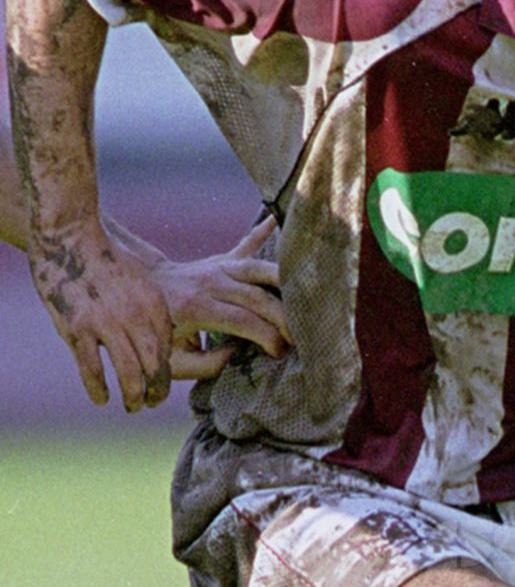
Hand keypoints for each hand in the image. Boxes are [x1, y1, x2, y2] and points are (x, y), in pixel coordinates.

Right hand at [28, 221, 174, 409]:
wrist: (70, 237)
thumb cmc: (107, 261)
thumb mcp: (142, 282)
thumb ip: (153, 312)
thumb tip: (168, 343)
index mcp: (154, 305)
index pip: (170, 349)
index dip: (169, 373)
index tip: (164, 384)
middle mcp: (135, 316)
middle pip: (155, 367)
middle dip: (157, 392)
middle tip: (152, 402)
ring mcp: (105, 324)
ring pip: (129, 374)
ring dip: (133, 397)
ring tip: (133, 405)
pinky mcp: (77, 329)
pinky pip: (93, 370)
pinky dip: (99, 389)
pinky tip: (101, 398)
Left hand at [139, 216, 291, 378]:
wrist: (135, 293)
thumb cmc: (155, 334)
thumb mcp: (174, 361)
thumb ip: (210, 365)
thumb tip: (243, 353)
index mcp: (195, 307)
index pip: (244, 320)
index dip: (268, 337)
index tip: (280, 353)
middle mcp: (209, 282)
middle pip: (258, 295)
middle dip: (285, 317)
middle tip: (301, 336)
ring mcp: (216, 267)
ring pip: (258, 269)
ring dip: (285, 282)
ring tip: (306, 296)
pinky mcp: (221, 261)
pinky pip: (247, 245)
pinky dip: (264, 232)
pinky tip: (279, 221)